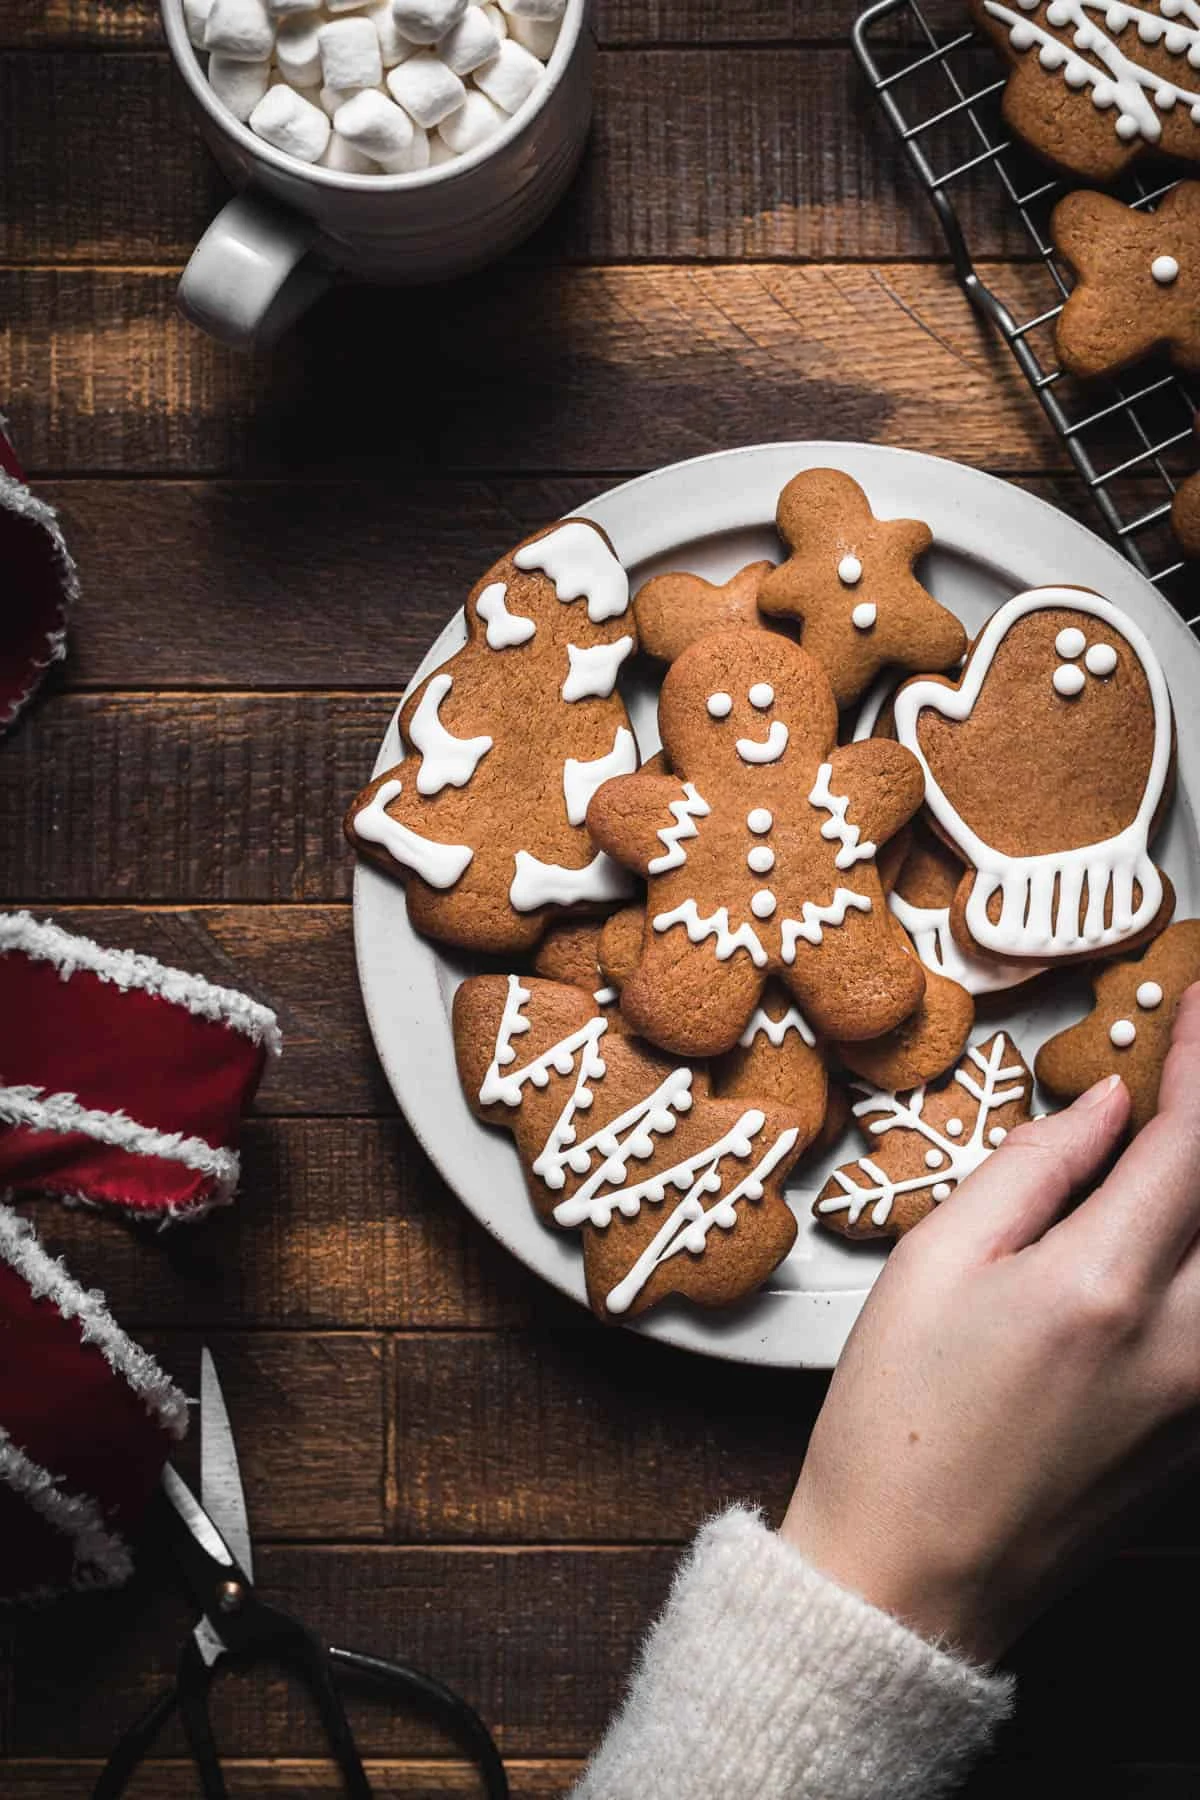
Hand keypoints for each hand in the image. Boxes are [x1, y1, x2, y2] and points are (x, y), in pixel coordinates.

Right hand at [782, 985, 1199, 1664]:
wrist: (910, 1579)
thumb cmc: (896, 1422)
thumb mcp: (932, 1264)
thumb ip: (1031, 1170)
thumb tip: (1103, 1107)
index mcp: (1102, 1288)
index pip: (1192, 1142)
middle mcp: (1183, 1345)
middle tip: (1197, 1065)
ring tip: (1176, 1150)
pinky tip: (1176, 1227)